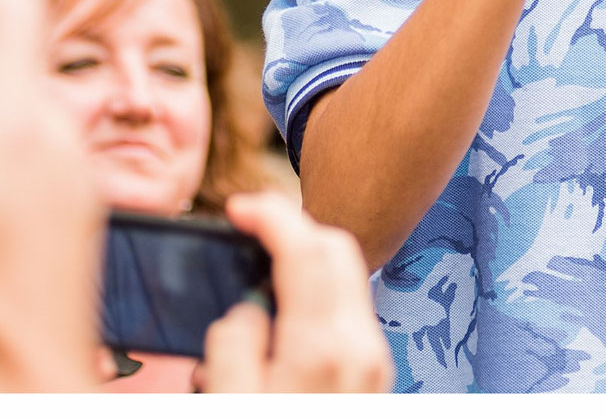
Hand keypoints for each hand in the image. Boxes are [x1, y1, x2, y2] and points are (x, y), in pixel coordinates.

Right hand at [196, 193, 392, 392]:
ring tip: (262, 268)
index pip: (307, 251)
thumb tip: (245, 310)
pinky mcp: (374, 369)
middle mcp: (360, 347)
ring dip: (308, 257)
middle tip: (251, 230)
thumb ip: (232, 348)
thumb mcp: (230, 406)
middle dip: (294, 226)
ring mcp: (374, 358)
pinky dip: (320, 291)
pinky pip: (350, 308)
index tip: (240, 207)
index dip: (272, 214)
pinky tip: (287, 310)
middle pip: (337, 249)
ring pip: (348, 276)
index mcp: (320, 351)